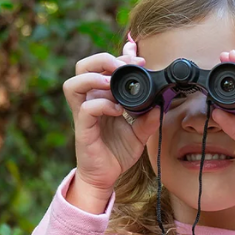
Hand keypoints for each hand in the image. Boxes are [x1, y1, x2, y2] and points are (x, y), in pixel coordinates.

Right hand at [61, 39, 161, 207]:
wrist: (105, 177)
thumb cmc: (116, 153)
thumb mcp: (139, 135)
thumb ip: (148, 119)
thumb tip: (160, 106)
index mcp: (101, 97)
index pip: (102, 67)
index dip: (119, 57)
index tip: (139, 58)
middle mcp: (89, 101)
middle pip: (83, 67)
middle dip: (104, 59)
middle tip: (125, 66)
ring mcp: (83, 114)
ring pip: (74, 83)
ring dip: (95, 77)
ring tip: (113, 82)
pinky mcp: (83, 129)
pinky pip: (86, 109)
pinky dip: (101, 104)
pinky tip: (117, 110)